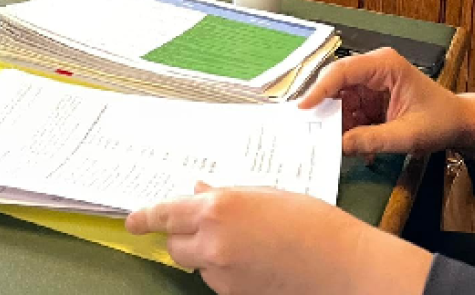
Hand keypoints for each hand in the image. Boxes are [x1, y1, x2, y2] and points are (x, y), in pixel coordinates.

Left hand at [126, 183, 431, 294]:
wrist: (342, 265)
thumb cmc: (311, 221)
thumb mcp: (266, 195)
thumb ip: (228, 196)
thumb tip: (199, 193)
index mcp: (219, 208)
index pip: (167, 214)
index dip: (146, 217)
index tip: (132, 220)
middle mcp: (213, 243)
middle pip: (176, 245)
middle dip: (183, 237)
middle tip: (205, 228)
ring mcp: (223, 275)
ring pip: (198, 265)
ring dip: (208, 255)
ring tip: (246, 244)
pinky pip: (218, 282)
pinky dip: (226, 272)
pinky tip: (255, 262)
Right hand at [298, 48, 466, 158]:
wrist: (459, 123)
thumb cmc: (440, 122)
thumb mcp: (408, 135)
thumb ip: (374, 139)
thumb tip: (340, 145)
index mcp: (384, 65)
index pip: (343, 71)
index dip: (320, 89)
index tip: (303, 108)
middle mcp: (374, 68)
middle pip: (336, 82)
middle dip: (322, 106)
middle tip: (306, 127)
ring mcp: (371, 81)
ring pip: (339, 97)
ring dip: (335, 120)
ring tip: (330, 141)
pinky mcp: (370, 96)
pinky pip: (349, 108)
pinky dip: (346, 126)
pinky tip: (350, 142)